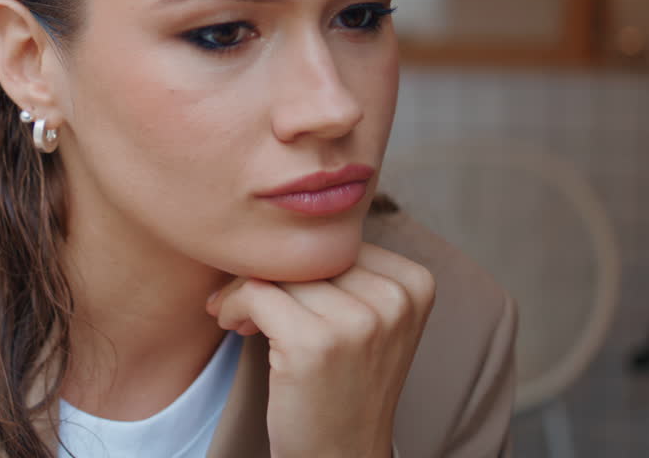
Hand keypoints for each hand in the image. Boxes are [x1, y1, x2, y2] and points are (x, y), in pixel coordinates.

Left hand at [205, 243, 434, 457]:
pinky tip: (232, 324)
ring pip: (279, 269)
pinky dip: (232, 304)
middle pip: (309, 252)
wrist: (341, 456)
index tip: (280, 291)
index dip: (300, 261)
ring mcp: (359, 320)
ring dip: (246, 290)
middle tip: (249, 305)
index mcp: (416, 284)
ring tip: (243, 318)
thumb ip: (347, 271)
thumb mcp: (368, 322)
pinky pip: (256, 292)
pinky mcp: (315, 342)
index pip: (338, 241)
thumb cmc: (343, 385)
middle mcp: (395, 298)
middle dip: (270, 274)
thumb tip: (284, 215)